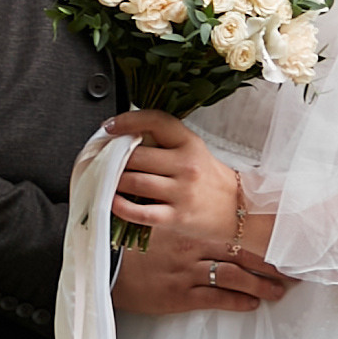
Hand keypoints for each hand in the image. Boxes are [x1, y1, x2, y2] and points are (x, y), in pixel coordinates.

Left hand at [107, 109, 287, 318]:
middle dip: (112, 157)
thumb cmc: (209, 180)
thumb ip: (164, 143)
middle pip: (136, 155)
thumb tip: (124, 137)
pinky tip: (112, 201)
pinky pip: (140, 211)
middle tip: (98, 159)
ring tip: (104, 180)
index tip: (109, 127)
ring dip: (112, 181)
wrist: (238, 212)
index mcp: (190, 143)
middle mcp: (186, 165)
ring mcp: (181, 192)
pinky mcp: (176, 217)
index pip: (156, 120)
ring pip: (133, 181)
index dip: (127, 120)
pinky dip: (120, 206)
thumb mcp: (194, 151)